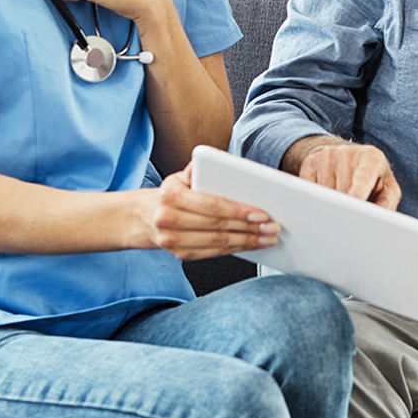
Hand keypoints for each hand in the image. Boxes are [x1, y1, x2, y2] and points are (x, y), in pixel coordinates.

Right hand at [140, 167, 279, 259]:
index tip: (262, 213)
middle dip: (249, 228)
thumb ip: (198, 170)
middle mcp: (168, 218)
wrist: (145, 217)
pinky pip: (213, 253)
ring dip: (247, 241)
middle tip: (273, 227)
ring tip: (268, 237)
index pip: (211, 205)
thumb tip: (214, 162)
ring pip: (218, 242)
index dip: (238, 211)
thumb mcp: (180, 177)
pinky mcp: (180, 254)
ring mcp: (172, 240)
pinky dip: (235, 249)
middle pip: (217, 226)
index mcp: (171, 194)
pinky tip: (251, 244)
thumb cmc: (171, 194)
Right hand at [287, 137, 402, 210]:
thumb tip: (376, 223)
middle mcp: (347, 152)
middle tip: (352, 217)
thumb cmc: (373, 180)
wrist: (350, 159)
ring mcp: (326, 156)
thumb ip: (386, 206)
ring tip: (343, 201)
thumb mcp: (387, 191)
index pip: (363, 177)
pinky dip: (317, 201)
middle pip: (342, 191)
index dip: (358, 193)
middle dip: (346, 209)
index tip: (354, 206)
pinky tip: (328, 196)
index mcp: (372, 157)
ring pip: (324, 194)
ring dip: (331, 206)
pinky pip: (309, 191)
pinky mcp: (310, 162)